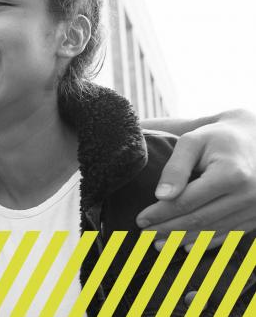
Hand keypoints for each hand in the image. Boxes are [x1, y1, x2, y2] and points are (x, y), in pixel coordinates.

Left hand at [137, 109, 255, 249]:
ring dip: (183, 239)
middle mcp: (248, 194)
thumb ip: (176, 168)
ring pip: (213, 230)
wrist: (253, 139)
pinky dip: (205, 242)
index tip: (141, 220)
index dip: (161, 213)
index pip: (187, 201)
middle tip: (145, 235)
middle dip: (168, 229)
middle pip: (199, 219)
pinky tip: (186, 246)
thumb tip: (161, 196)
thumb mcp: (193, 142)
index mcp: (231, 174)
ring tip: (159, 244)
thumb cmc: (217, 138)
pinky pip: (229, 234)